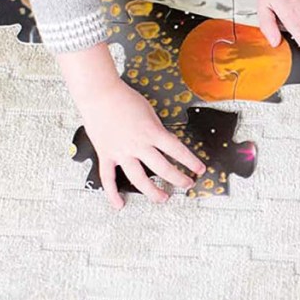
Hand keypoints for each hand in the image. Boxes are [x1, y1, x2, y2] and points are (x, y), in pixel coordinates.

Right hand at [59, 45, 204, 208]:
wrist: (99, 94)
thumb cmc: (125, 99)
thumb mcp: (150, 112)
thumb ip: (156, 130)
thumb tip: (163, 144)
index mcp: (152, 133)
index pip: (177, 150)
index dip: (191, 162)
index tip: (200, 170)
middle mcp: (138, 145)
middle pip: (162, 168)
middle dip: (178, 178)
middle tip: (187, 184)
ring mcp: (121, 152)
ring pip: (138, 178)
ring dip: (152, 191)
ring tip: (163, 198)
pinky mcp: (106, 155)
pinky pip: (108, 178)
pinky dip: (112, 193)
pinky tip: (120, 204)